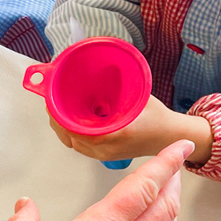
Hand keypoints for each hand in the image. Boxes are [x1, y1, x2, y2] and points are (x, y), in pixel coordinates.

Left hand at [49, 96, 214, 164]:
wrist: (169, 136)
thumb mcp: (137, 95)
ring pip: (72, 142)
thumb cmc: (157, 117)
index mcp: (113, 135)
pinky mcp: (102, 155)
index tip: (51, 100)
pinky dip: (72, 132)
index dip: (59, 115)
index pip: (74, 129)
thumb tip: (97, 65)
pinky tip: (71, 119)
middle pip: (68, 137)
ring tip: (58, 108)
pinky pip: (80, 145)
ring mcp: (103, 155)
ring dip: (62, 126)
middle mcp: (105, 149)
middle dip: (57, 119)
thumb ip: (116, 85)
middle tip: (52, 100)